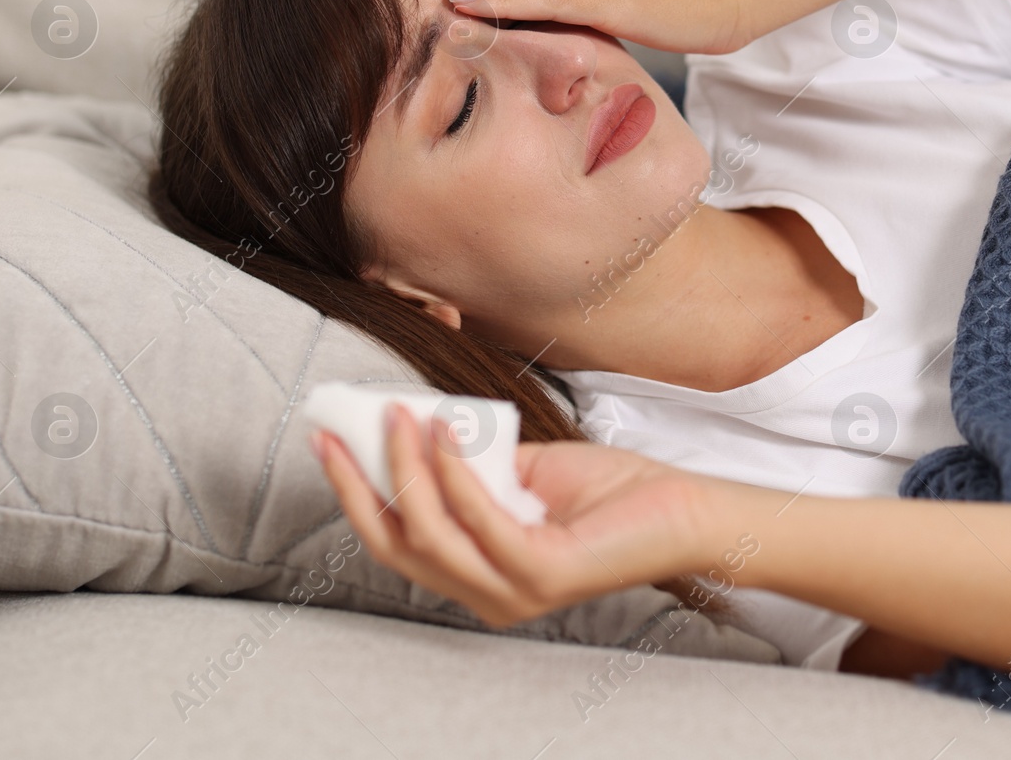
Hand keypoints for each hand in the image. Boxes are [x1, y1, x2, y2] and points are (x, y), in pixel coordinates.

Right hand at [313, 405, 729, 626]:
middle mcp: (486, 595)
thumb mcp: (523, 473)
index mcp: (477, 575)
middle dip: (359, 485)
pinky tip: (447, 431)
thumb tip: (419, 429)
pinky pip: (481, 520)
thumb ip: (473, 465)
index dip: (356, 494)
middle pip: (397, 544)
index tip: (329, 442)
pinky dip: (456, 472)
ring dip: (406, 468)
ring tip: (399, 416)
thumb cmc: (609, 492)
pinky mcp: (541, 574)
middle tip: (337, 430)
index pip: (396, 542)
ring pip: (430, 534)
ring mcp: (512, 591)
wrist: (681, 510)